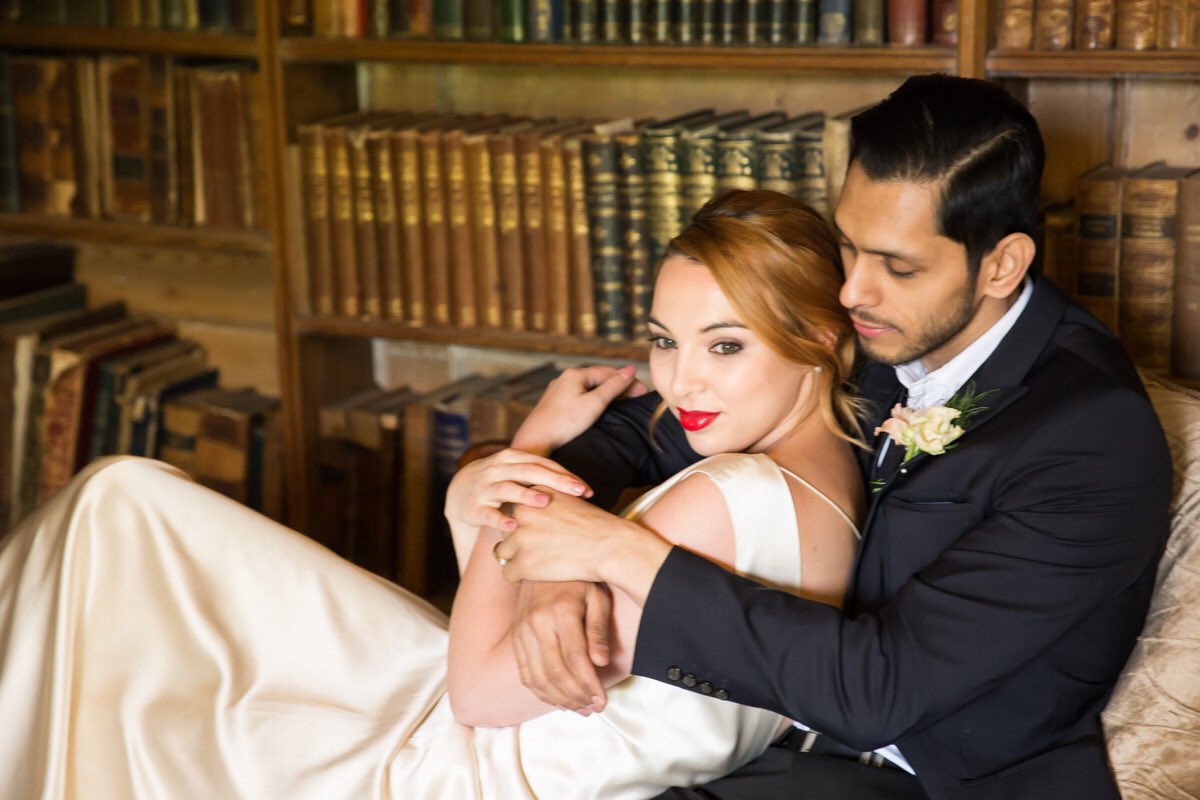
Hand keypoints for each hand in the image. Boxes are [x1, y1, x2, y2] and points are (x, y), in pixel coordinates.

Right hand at [445, 449, 591, 532]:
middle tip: (578, 492)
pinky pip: (488, 513)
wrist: (458, 491)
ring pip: (508, 489)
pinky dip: (499, 519)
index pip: (543, 464)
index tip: (586, 489)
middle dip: (555, 481)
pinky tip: (512, 526)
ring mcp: (485, 487)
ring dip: (526, 495)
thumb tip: (579, 487)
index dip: (565, 475)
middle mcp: (498, 469)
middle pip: (530, 472)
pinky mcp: (475, 507)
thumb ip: (542, 475)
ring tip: (545, 502)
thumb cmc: (499, 481)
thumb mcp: (517, 472)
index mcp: (512, 458)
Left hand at [497, 489, 671, 604]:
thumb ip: (546, 503)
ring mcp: (520, 538)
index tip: (536, 532)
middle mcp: (522, 513)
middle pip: (505, 529)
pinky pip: (508, 573)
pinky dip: (519, 577)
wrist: (608, 546)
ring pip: (502, 552)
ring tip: (535, 563)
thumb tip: (528, 514)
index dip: (523, 523)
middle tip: (535, 549)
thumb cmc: (595, 526)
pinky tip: (536, 575)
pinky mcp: (523, 563)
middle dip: (516, 540)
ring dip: (515, 559)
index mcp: (534, 494)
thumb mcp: (568, 501)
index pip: (514, 509)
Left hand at [511, 365, 648, 454]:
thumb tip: (630, 369)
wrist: (536, 440)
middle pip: (599, 378)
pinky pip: (580, 395)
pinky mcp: (555, 403)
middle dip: (620, 385)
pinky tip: (601, 406)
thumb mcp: (594, 403)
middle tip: (639, 396)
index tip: (644, 391)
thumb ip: (613, 386)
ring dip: (608, 391)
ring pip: (589, 386)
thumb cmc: (564, 423)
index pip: (609, 372)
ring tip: (625, 400)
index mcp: (575, 374)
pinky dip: (595, 398)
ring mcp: (559, 390)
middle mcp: (565, 378)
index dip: (628, 380)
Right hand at [512, 581, 612, 712]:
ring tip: (580, 708)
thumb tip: (601, 663)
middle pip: (556, 672)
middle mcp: (537, 623)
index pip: (575, 658)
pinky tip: (559, 700)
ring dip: (559, 699)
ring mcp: (522, 632)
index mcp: (561, 612)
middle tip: (593, 708)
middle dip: (576, 696)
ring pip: (538, 677)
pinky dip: (541, 692)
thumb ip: (598, 630)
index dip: (589, 684)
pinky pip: (525, 673)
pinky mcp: (515, 638)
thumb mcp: (597, 597)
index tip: (602, 701)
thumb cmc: (578, 580)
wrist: (543, 561)